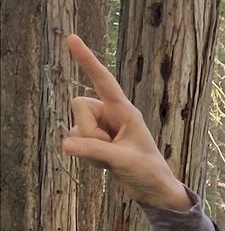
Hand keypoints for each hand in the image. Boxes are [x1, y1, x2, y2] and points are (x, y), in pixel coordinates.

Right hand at [61, 35, 190, 209]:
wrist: (153, 192)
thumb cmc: (148, 172)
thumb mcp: (123, 161)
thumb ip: (95, 151)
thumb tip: (65, 145)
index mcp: (124, 111)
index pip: (103, 81)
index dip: (87, 60)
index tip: (71, 38)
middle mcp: (110, 114)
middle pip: (78, 105)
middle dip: (87, 129)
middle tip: (110, 149)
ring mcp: (101, 128)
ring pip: (75, 128)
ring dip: (88, 148)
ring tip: (111, 159)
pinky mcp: (94, 142)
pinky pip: (75, 143)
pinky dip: (87, 157)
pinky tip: (105, 165)